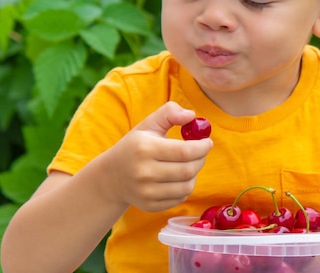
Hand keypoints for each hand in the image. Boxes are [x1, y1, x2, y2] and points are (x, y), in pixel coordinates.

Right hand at [98, 102, 212, 211]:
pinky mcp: (150, 206)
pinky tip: (178, 178)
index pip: (185, 151)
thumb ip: (170, 113)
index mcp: (145, 149)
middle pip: (188, 170)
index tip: (207, 142)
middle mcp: (144, 172)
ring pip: (187, 186)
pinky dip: (185, 187)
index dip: (202, 147)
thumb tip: (192, 116)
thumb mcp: (148, 124)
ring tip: (189, 165)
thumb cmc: (135, 146)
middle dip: (201, 159)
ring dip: (194, 174)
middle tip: (201, 153)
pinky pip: (180, 198)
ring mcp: (146, 192)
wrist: (111, 176)